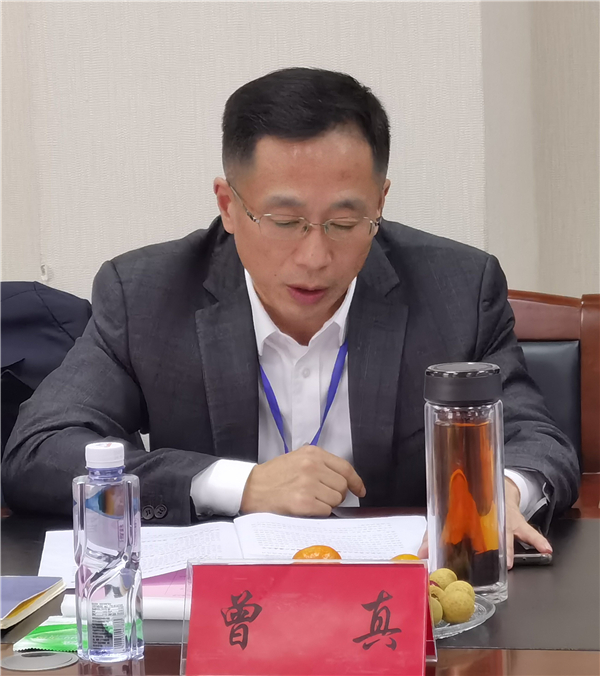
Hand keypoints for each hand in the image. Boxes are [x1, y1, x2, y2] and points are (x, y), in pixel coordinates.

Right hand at [240, 445, 365, 516]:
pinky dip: (319, 512)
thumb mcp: (298, 459)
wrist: (250, 487)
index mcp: (313, 453)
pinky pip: (325, 511)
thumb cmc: (273, 475)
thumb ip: (320, 465)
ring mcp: (308, 484)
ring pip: (335, 500)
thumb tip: (344, 480)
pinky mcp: (303, 502)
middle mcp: (312, 466)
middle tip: (321, 496)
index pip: (345, 468)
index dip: (356, 482)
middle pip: (342, 486)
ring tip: (310, 500)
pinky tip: (305, 508)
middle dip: (336, 494)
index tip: (359, 490)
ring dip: (327, 504)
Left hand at [417, 478, 552, 568]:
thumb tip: (421, 554)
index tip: (438, 551)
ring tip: (510, 561)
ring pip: (504, 533)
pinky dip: (538, 541)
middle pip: (480, 532)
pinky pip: (529, 532)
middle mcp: (481, 517)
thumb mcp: (453, 519)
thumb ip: (435, 536)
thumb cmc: (472, 509)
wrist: (496, 486)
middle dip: (480, 548)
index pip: (449, 524)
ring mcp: (500, 519)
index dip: (442, 537)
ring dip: (507, 548)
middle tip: (480, 562)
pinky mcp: (516, 521)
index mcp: (462, 515)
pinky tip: (545, 549)